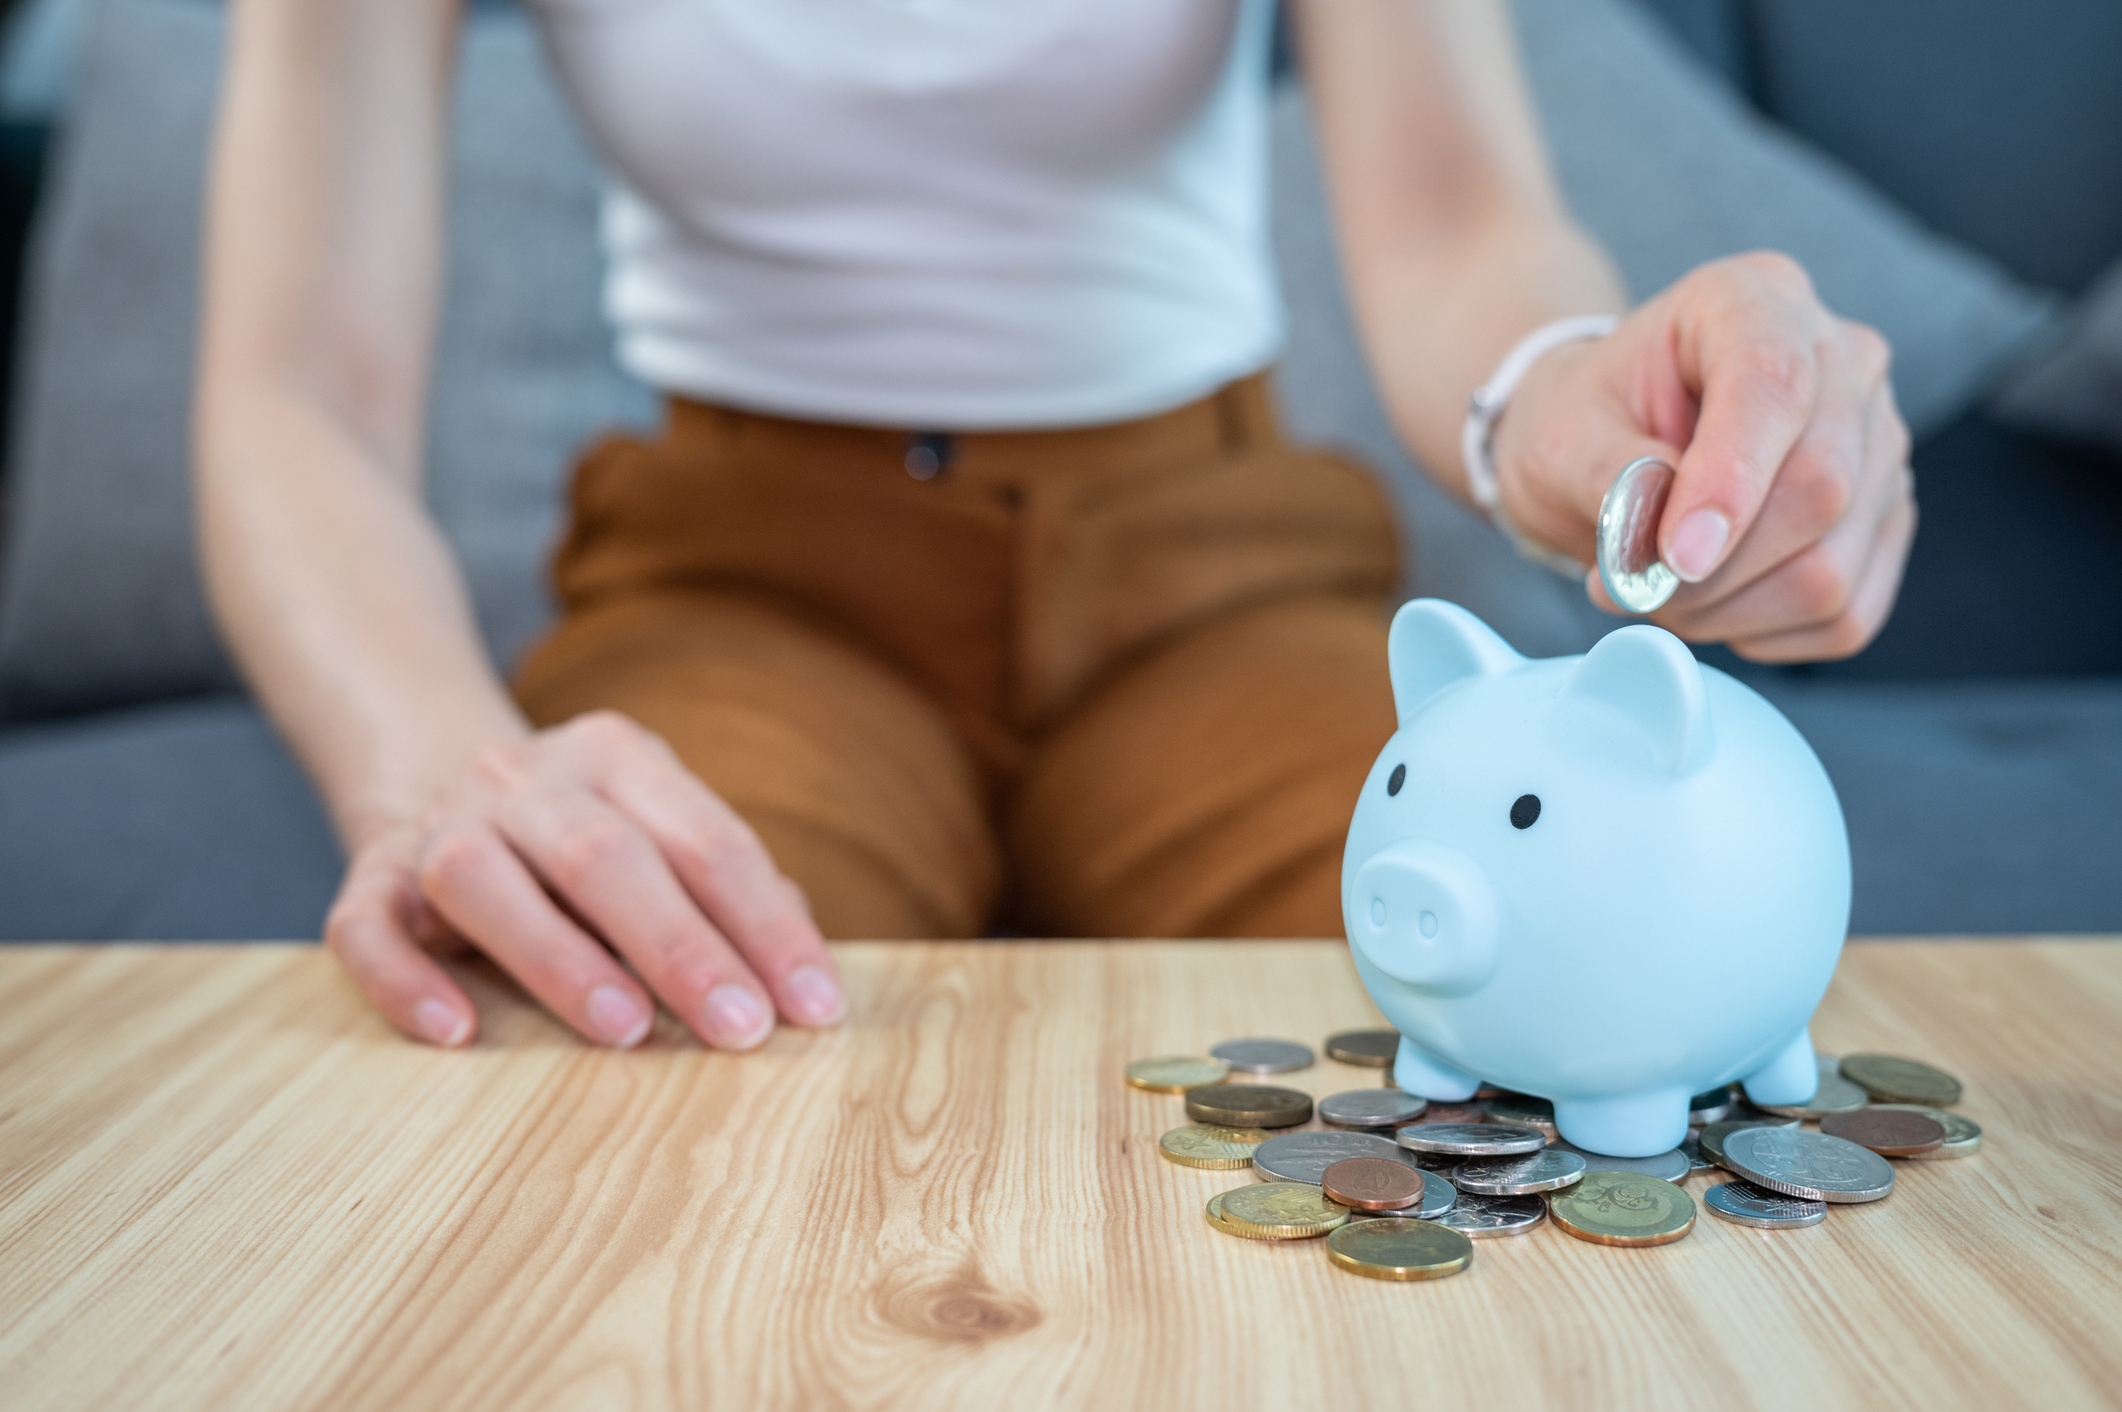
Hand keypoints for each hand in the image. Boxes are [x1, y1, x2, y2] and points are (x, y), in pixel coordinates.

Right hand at [324, 711, 844, 1048]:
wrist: (429, 768)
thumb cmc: (581, 836)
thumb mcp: (658, 830)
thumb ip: (723, 888)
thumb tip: (797, 965)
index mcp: (618, 757)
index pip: (707, 840)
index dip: (766, 926)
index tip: (814, 1008)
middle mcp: (524, 778)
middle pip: (604, 854)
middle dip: (682, 946)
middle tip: (741, 1030)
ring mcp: (437, 823)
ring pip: (482, 879)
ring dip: (558, 957)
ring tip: (626, 1030)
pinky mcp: (365, 878)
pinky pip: (367, 926)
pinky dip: (407, 982)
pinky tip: (458, 1033)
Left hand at [1490, 252, 1916, 660]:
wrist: (1606, 444)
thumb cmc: (1584, 423)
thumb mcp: (1560, 432)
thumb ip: (1607, 473)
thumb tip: (1661, 536)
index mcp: (1755, 300)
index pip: (1774, 385)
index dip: (1728, 483)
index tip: (1673, 559)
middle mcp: (1843, 359)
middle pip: (1819, 487)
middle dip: (1710, 570)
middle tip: (1630, 586)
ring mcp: (1879, 441)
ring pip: (1832, 566)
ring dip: (1727, 610)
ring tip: (1659, 592)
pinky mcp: (1885, 519)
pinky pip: (1847, 614)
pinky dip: (1765, 633)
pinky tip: (1712, 605)